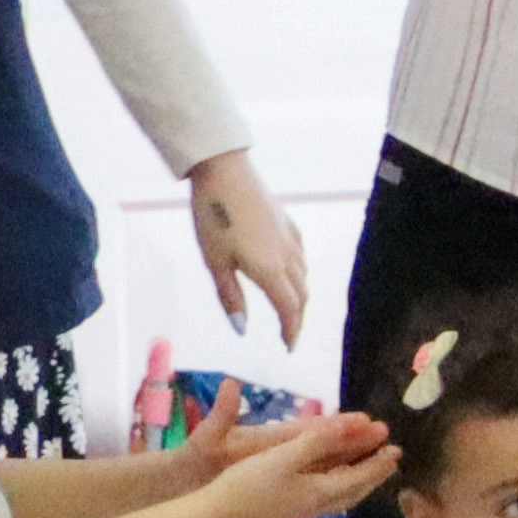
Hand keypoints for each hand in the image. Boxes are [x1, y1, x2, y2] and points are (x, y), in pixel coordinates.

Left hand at [182, 152, 309, 336]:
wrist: (224, 171)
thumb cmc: (213, 217)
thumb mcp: (215, 262)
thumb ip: (231, 297)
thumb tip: (242, 329)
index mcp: (269, 269)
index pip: (290, 309)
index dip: (291, 330)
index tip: (288, 346)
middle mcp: (287, 255)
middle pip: (301, 295)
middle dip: (297, 317)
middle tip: (288, 332)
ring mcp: (290, 236)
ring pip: (304, 275)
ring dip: (299, 296)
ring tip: (287, 307)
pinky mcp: (287, 221)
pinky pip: (301, 255)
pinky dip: (299, 272)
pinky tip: (287, 271)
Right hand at [196, 406, 395, 517]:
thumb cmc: (245, 484)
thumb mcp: (280, 457)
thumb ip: (315, 442)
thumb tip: (349, 428)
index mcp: (316, 493)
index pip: (357, 478)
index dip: (377, 464)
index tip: (397, 451)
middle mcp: (312, 509)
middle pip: (351, 493)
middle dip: (372, 476)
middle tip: (390, 462)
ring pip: (336, 501)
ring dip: (353, 485)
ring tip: (363, 474)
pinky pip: (320, 504)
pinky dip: (333, 491)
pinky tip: (322, 488)